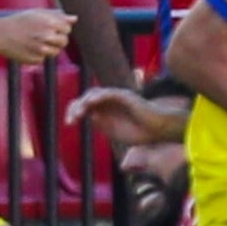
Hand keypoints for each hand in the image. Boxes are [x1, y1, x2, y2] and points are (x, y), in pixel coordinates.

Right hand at [0, 9, 75, 64]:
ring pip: (55, 52)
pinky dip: (38, 55)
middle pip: (64, 41)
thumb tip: (75, 19)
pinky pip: (44, 58)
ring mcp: (41, 49)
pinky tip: (28, 48)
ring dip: (49, 48)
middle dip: (58, 39)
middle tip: (44, 36)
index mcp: (49, 22)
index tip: (51, 27)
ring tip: (36, 41)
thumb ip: (58, 16)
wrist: (0, 34)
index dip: (61, 28)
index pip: (67, 29)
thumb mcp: (38, 13)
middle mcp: (47, 36)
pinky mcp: (35, 60)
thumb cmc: (20, 21)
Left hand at [65, 86, 188, 146]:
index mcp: (105, 110)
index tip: (69, 124)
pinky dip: (99, 96)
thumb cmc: (140, 132)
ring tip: (78, 113)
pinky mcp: (126, 96)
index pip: (85, 106)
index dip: (74, 112)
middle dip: (75, 107)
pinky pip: (110, 92)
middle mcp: (109, 102)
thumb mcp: (114, 131)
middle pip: (86, 98)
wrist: (158, 131)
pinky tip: (91, 103)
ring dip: (84, 102)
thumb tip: (88, 116)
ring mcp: (117, 97)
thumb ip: (101, 124)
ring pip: (95, 93)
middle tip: (70, 120)